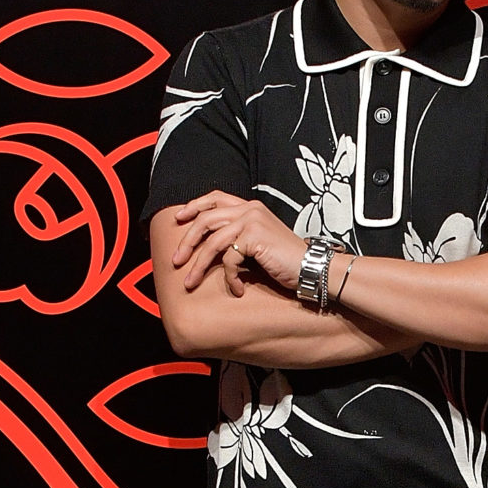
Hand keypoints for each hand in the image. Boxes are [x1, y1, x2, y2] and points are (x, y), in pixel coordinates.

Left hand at [172, 191, 308, 296]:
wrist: (312, 267)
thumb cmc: (286, 260)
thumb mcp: (258, 242)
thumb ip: (238, 236)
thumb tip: (209, 247)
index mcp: (250, 207)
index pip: (215, 198)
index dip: (194, 206)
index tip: (178, 218)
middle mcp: (249, 209)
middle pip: (206, 220)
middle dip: (187, 241)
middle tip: (176, 261)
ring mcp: (252, 221)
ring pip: (212, 242)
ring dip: (198, 265)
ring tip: (190, 283)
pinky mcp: (255, 237)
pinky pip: (229, 259)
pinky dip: (229, 278)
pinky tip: (237, 290)